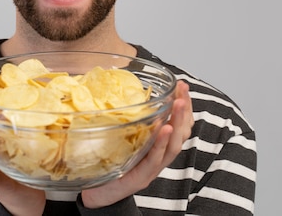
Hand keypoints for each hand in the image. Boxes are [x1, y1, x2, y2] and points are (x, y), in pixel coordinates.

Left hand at [81, 81, 193, 208]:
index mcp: (157, 148)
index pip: (179, 126)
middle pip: (181, 133)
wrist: (97, 194)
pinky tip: (165, 129)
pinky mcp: (141, 177)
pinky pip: (155, 159)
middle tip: (183, 89)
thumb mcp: (122, 138)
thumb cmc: (109, 165)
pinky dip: (161, 143)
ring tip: (179, 103)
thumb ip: (128, 120)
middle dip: (185, 109)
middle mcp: (159, 159)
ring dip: (178, 122)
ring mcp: (152, 169)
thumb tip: (121, 91)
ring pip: (172, 146)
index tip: (182, 87)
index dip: (184, 107)